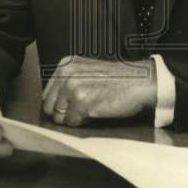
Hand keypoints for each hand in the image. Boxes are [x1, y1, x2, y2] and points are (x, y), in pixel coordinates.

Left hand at [41, 55, 156, 127]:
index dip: (58, 104)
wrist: (140, 82)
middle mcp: (67, 74)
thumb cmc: (118, 79)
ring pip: (60, 117)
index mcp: (66, 65)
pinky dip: (83, 122)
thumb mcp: (87, 71)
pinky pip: (72, 123)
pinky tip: (96, 111)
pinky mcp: (82, 104)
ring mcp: (73, 89)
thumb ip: (68, 81)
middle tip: (81, 109)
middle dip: (63, 113)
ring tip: (90, 108)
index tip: (70, 105)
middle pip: (49, 107)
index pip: (47, 94)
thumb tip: (54, 102)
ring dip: (73, 118)